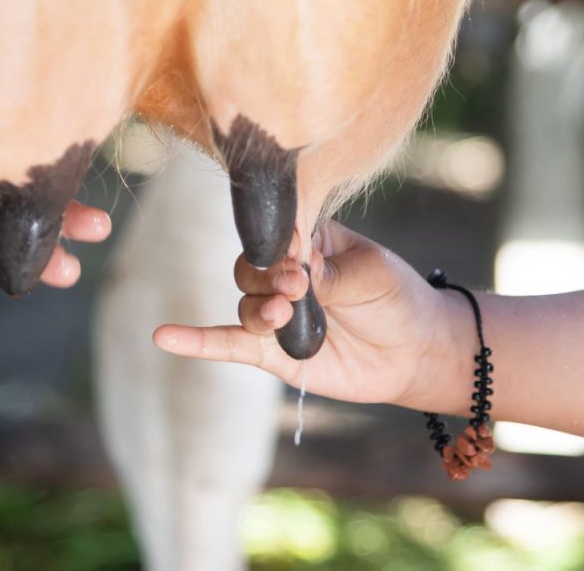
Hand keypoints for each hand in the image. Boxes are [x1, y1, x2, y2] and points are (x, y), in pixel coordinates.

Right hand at [154, 221, 472, 409]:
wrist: (418, 353)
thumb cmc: (399, 299)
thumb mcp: (372, 273)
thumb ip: (330, 270)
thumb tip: (293, 270)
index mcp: (310, 240)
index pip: (276, 231)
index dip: (282, 244)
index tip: (303, 258)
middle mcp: (286, 274)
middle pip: (251, 266)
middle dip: (269, 277)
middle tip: (300, 287)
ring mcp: (277, 313)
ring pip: (245, 303)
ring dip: (259, 308)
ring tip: (284, 315)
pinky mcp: (271, 352)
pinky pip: (228, 343)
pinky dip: (196, 341)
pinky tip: (165, 336)